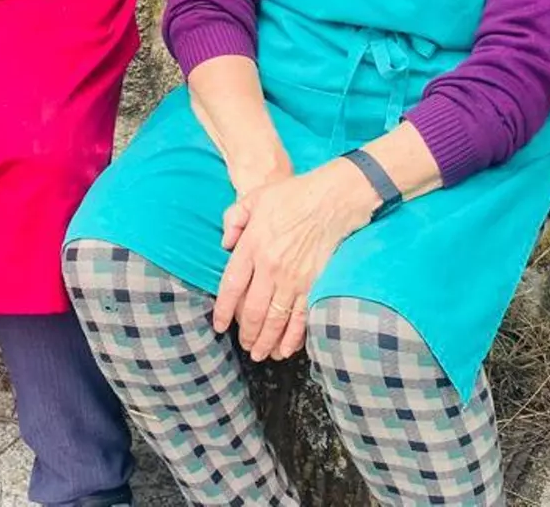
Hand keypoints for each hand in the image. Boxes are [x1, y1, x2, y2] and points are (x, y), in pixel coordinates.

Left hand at [214, 163, 374, 361]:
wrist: (331, 199)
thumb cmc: (292, 195)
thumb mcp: (254, 197)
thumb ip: (234, 218)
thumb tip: (224, 243)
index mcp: (252, 246)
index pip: (232, 285)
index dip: (223, 309)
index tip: (218, 325)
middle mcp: (270, 267)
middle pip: (252, 310)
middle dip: (246, 333)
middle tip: (243, 345)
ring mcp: (294, 279)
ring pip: (275, 319)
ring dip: (266, 340)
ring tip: (260, 354)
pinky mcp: (314, 284)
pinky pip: (301, 317)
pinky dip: (292, 337)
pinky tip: (285, 349)